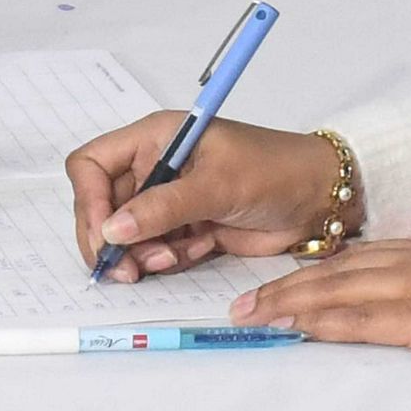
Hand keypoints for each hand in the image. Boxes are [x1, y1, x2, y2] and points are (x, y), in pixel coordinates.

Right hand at [66, 112, 346, 276]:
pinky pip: (156, 250)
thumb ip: (162, 208)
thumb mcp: (216, 185)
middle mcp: (155, 167)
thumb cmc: (273, 171)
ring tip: (170, 259)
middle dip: (111, 239)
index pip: (92, 165)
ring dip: (141, 254)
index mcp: (154, 139)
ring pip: (128, 234)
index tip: (105, 234)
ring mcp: (170, 200)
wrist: (320, 199)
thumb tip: (112, 231)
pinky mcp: (187, 228)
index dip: (89, 200)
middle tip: (124, 271)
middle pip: (103, 206)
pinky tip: (196, 252)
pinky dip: (168, 259)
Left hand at [227, 221, 410, 378]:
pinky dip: (323, 323)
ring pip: (335, 292)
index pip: (356, 257)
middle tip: (245, 302)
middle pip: (332, 272)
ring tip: (251, 317)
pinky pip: (361, 321)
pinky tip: (296, 329)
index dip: (315, 270)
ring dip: (288, 304)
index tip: (283, 281)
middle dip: (285, 287)